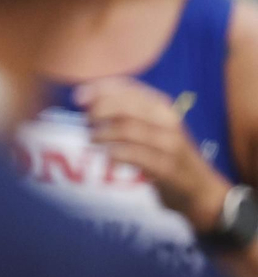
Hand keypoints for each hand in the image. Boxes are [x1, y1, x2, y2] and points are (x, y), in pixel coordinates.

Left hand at [78, 77, 231, 233]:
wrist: (199, 188)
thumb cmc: (165, 153)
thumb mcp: (151, 126)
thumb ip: (124, 110)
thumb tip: (85, 98)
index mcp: (162, 106)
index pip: (129, 88)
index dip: (101, 89)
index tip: (78, 97)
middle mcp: (168, 121)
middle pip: (127, 107)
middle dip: (100, 110)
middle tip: (86, 121)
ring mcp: (170, 144)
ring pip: (128, 130)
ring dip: (103, 133)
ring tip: (93, 139)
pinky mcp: (167, 168)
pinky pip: (135, 155)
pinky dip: (115, 154)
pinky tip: (108, 157)